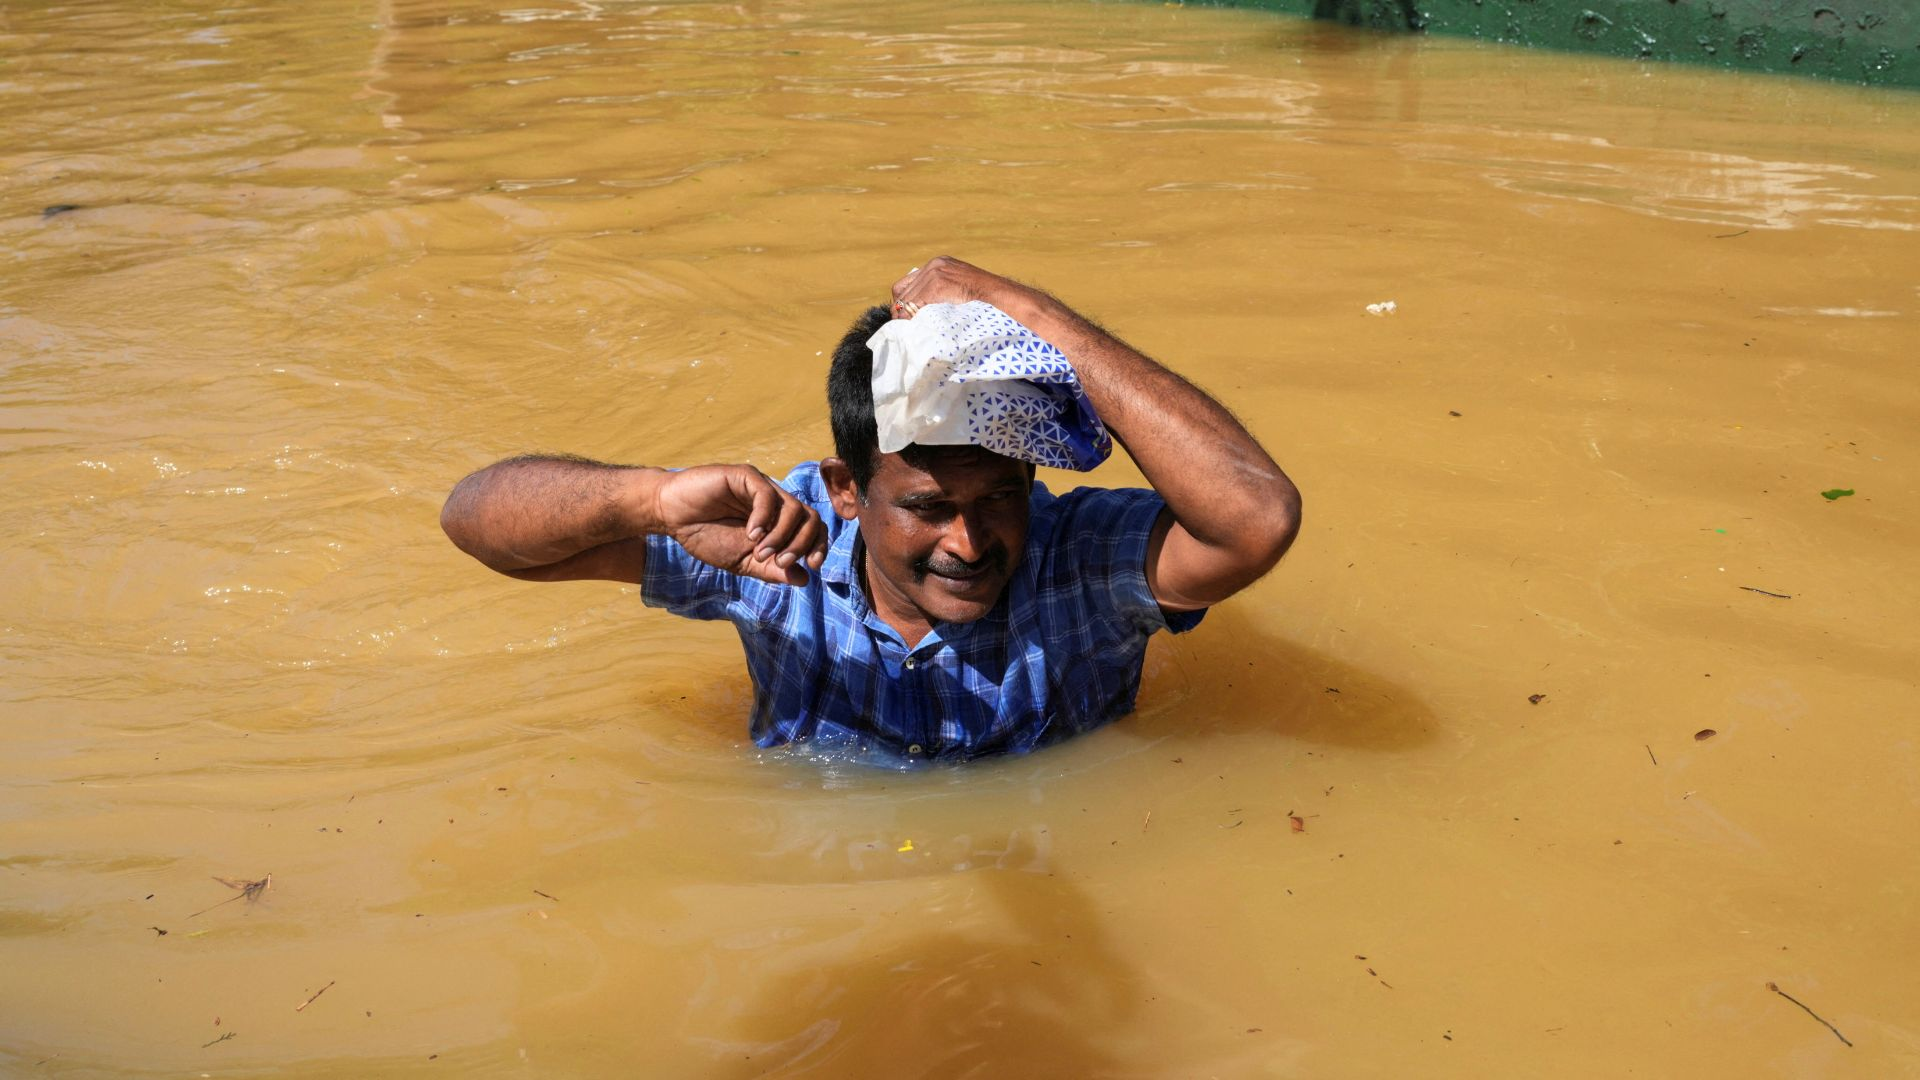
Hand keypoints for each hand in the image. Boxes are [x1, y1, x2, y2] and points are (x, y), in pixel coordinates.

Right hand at [653, 465, 827, 585]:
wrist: (672, 517)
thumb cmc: (706, 536)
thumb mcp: (742, 562)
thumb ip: (771, 570)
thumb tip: (805, 579)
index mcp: (778, 522)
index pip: (813, 529)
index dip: (819, 546)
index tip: (813, 566)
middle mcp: (776, 503)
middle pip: (810, 518)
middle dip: (801, 545)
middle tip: (779, 562)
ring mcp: (762, 488)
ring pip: (794, 508)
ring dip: (781, 536)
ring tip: (759, 551)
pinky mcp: (745, 476)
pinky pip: (767, 495)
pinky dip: (764, 518)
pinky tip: (750, 534)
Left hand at [888, 255, 1048, 322]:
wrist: (1001, 298)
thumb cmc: (984, 303)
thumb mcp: (959, 291)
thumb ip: (940, 296)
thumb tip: (918, 315)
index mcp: (939, 265)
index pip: (906, 285)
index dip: (904, 304)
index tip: (907, 319)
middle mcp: (934, 265)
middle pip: (903, 292)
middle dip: (904, 312)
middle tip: (907, 330)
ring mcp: (935, 273)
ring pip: (906, 300)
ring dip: (908, 318)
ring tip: (915, 331)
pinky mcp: (937, 285)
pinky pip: (914, 305)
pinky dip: (913, 319)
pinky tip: (920, 328)